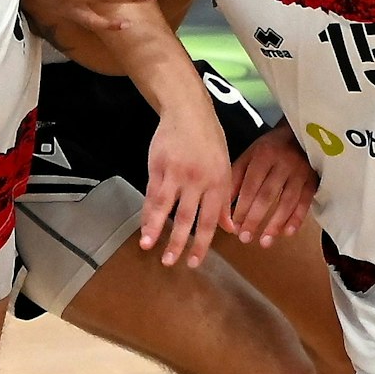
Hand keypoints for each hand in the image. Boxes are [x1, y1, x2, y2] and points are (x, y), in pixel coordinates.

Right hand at [141, 104, 231, 269]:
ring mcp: (176, 172)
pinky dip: (146, 212)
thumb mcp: (225, 167)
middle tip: (170, 262)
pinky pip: (152, 194)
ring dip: (155, 229)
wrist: (188, 110)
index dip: (202, 244)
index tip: (194, 262)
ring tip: (148, 247)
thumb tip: (231, 228)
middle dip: (178, 243)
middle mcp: (198, 180)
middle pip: (186, 217)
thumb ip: (224, 200)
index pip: (210, 220)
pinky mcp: (158, 166)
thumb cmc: (210, 140)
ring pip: (164, 207)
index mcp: (218, 182)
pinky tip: (143, 226)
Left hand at [223, 121, 316, 246]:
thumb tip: (224, 205)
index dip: (242, 207)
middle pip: (267, 194)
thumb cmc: (270, 149)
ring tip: (264, 241)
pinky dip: (296, 219)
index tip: (234, 226)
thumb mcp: (250, 156)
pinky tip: (287, 233)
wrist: (300, 134)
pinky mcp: (312, 181)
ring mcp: (300, 172)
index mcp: (263, 155)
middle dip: (255, 218)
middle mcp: (282, 163)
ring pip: (287, 201)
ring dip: (275, 224)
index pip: (250, 185)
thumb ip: (236, 178)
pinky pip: (305, 202)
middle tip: (245, 238)